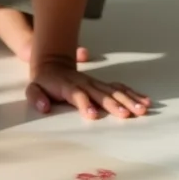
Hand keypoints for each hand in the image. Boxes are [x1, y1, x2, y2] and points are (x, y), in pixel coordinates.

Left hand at [26, 62, 150, 119]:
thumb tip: (44, 107)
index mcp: (67, 86)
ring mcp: (95, 83)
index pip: (77, 95)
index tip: (93, 114)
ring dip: (129, 100)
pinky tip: (145, 101)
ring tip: (142, 110)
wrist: (53, 64)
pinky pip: (120, 88)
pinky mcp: (103, 84)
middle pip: (100, 93)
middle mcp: (84, 83)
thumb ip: (36, 97)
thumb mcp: (33, 89)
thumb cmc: (43, 82)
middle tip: (127, 115)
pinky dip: (132, 94)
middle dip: (114, 104)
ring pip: (114, 90)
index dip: (84, 103)